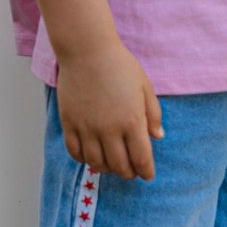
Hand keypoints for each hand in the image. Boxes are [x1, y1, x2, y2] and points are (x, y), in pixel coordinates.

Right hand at [55, 37, 163, 180]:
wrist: (87, 50)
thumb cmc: (120, 65)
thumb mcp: (145, 86)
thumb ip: (153, 114)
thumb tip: (158, 136)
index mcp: (132, 121)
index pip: (141, 158)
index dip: (146, 171)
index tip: (148, 176)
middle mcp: (109, 129)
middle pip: (119, 166)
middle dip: (129, 173)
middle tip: (132, 172)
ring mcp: (87, 128)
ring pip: (97, 163)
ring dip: (107, 169)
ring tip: (112, 165)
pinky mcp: (69, 123)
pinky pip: (75, 152)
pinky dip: (84, 160)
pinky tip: (92, 156)